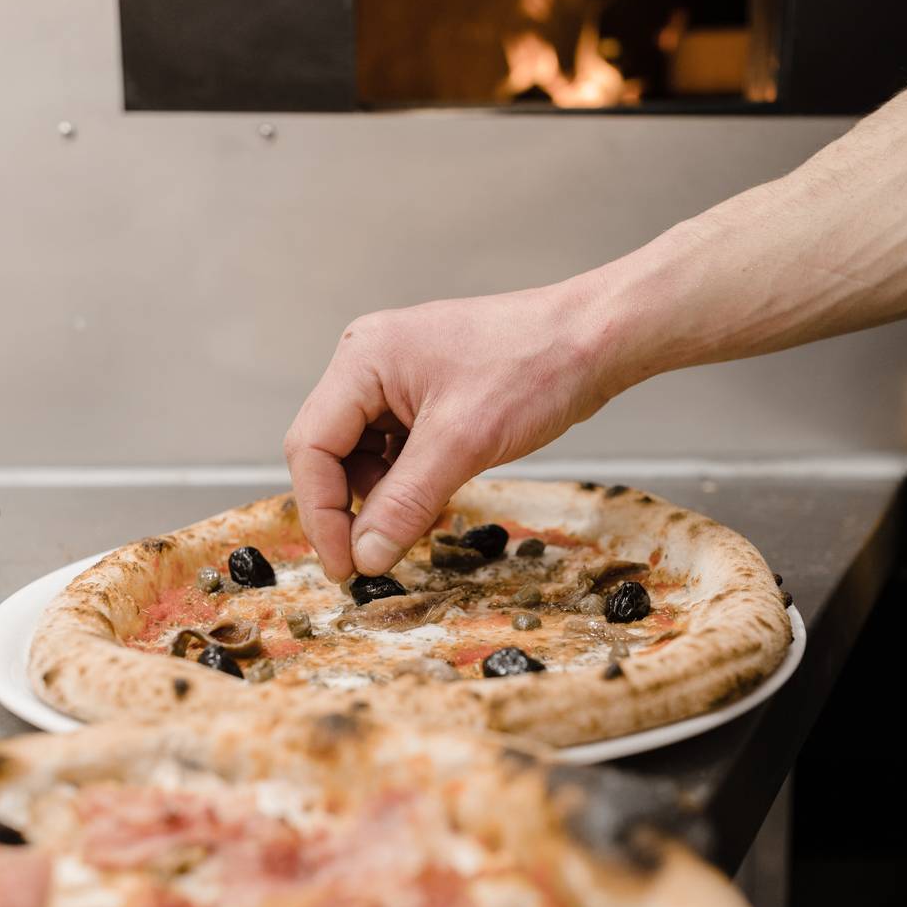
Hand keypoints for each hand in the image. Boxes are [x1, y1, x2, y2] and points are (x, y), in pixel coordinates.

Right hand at [284, 279, 615, 580]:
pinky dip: (407, 482)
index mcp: (364, 359)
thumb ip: (406, 502)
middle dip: (347, 508)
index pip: (312, 446)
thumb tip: (365, 557)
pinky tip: (433, 499)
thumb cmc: (536, 366)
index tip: (345, 567)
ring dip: (381, 498)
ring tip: (417, 522)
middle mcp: (370, 363)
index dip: (320, 514)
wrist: (595, 340)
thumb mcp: (464, 443)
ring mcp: (398, 379)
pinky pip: (395, 449)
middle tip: (369, 562)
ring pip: (362, 455)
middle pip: (330, 451)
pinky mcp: (426, 396)